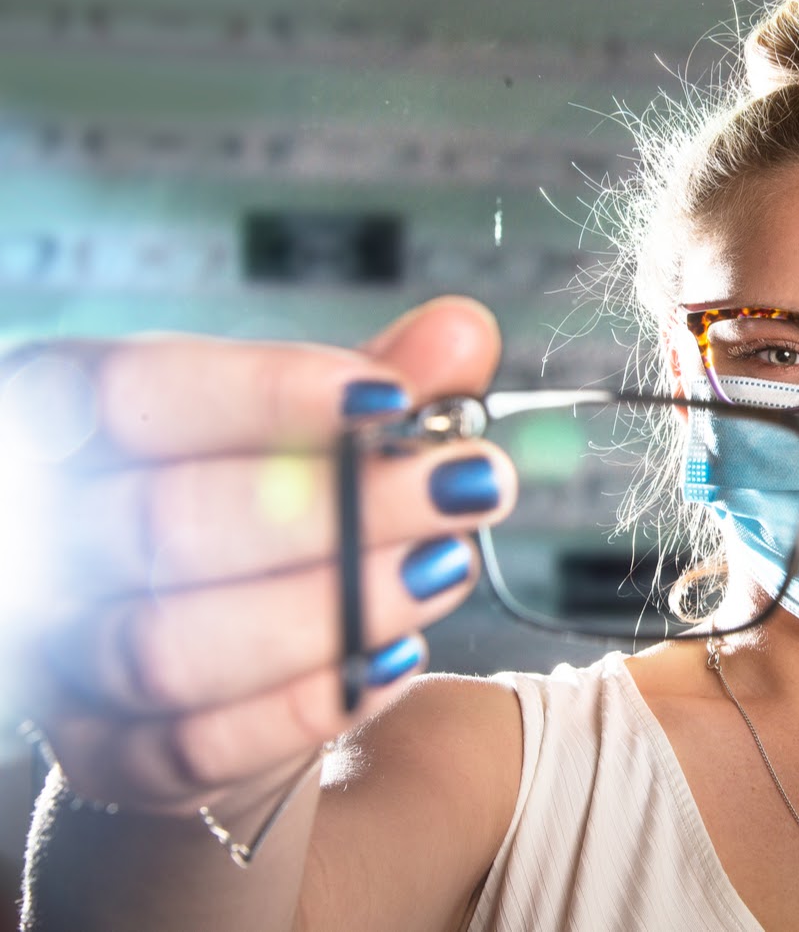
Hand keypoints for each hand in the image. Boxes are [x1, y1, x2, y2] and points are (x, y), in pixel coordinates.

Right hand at [2, 297, 515, 817]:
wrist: (213, 666)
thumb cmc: (253, 513)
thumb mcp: (309, 431)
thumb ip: (382, 379)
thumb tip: (462, 332)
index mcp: (63, 419)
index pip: (136, 391)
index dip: (264, 393)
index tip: (392, 398)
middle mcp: (40, 536)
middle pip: (166, 520)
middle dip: (338, 504)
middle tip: (467, 482)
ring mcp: (59, 655)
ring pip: (174, 645)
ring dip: (335, 606)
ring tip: (445, 565)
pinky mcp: (108, 754)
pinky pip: (200, 745)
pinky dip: (308, 702)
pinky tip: (398, 656)